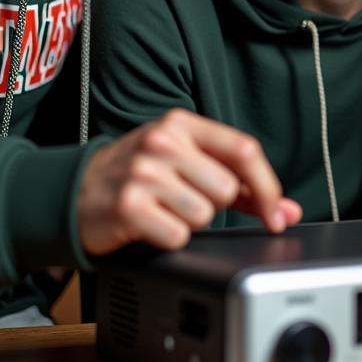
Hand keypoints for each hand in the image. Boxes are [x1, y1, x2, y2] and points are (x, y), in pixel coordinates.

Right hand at [77, 109, 301, 255]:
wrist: (75, 192)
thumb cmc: (140, 175)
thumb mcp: (186, 162)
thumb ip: (239, 183)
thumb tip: (286, 209)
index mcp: (182, 123)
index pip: (244, 149)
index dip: (267, 186)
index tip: (278, 213)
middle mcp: (163, 141)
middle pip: (226, 189)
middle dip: (215, 205)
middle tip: (185, 200)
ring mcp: (144, 172)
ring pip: (204, 215)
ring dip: (190, 222)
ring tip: (165, 209)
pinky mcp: (128, 206)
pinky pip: (177, 236)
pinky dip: (169, 238)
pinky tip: (150, 224)